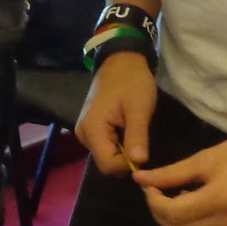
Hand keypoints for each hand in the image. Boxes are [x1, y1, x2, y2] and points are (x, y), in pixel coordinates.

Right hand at [74, 51, 155, 174]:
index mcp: (92, 129)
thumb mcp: (139, 108)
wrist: (121, 60)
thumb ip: (137, 136)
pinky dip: (118, 144)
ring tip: (135, 132)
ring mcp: (85, 132)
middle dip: (125, 159)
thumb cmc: (132, 81)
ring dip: (123, 151)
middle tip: (141, 140)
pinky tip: (127, 130)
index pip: (108, 165)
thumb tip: (139, 164)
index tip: (143, 151)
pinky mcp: (90, 128)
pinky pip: (105, 146)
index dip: (128, 165)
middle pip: (105, 163)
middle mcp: (83, 134)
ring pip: (106, 156)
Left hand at [135, 130, 226, 225]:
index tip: (151, 190)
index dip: (154, 203)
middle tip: (164, 198)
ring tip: (191, 203)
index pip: (172, 215)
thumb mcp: (206, 158)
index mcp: (219, 199)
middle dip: (165, 217)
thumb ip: (171, 173)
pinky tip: (215, 211)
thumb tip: (139, 180)